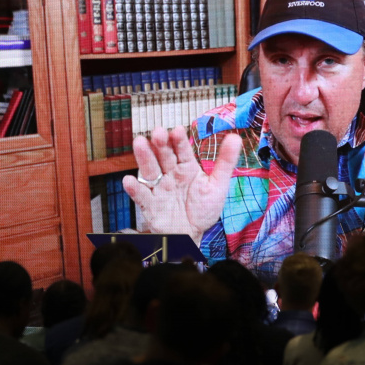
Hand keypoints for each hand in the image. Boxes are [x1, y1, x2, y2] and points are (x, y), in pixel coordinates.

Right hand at [122, 126, 241, 246]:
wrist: (192, 234)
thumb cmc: (204, 209)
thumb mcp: (218, 184)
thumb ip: (225, 161)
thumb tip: (235, 137)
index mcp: (186, 167)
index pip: (182, 150)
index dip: (179, 140)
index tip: (177, 130)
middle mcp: (170, 174)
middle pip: (163, 156)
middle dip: (160, 144)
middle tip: (158, 132)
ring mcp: (159, 188)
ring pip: (150, 171)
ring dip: (144, 157)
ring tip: (139, 143)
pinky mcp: (150, 205)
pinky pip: (141, 196)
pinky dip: (134, 189)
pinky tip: (129, 181)